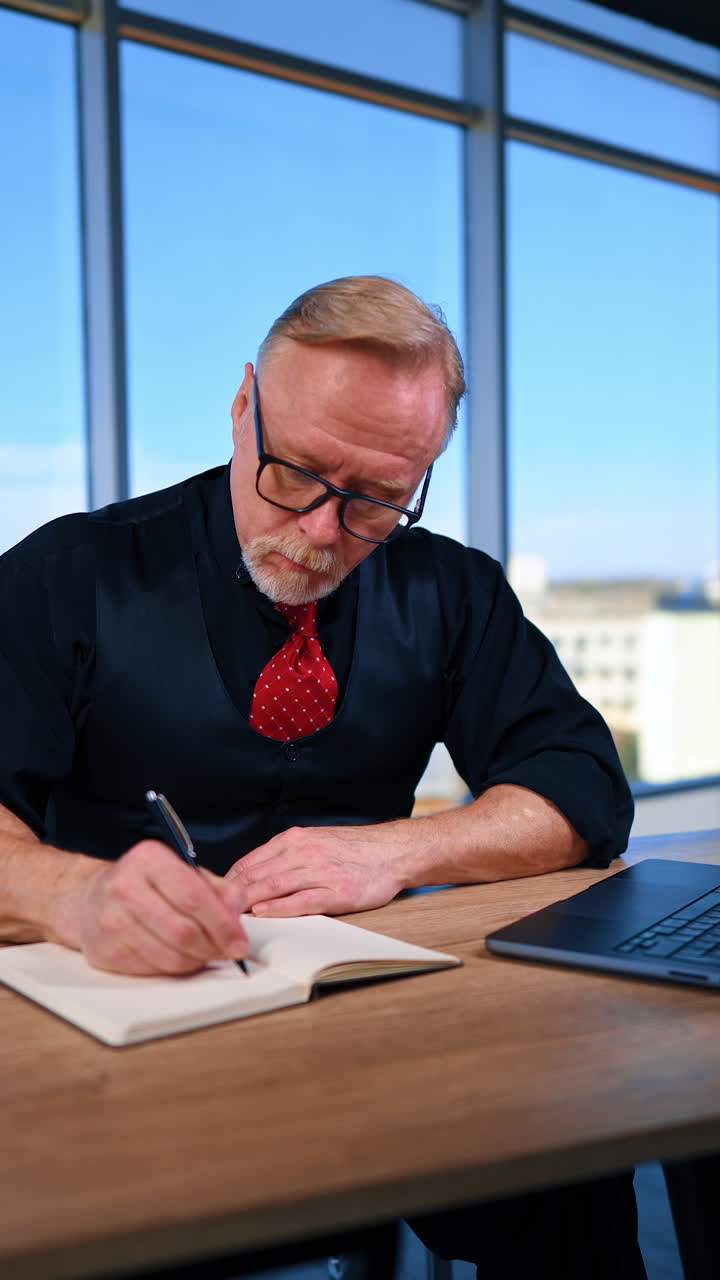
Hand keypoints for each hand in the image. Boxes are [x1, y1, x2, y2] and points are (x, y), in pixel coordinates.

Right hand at [58, 841, 249, 974]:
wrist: (92, 897)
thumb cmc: (145, 883)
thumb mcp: (182, 871)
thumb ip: (217, 889)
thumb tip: (236, 913)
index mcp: (148, 858)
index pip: (194, 896)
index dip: (223, 924)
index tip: (240, 942)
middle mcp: (124, 886)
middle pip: (183, 930)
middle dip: (213, 947)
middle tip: (227, 952)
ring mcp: (110, 920)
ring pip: (169, 956)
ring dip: (196, 960)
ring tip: (204, 953)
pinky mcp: (104, 950)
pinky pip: (152, 969)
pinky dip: (174, 968)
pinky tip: (179, 956)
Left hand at [226, 825, 407, 916]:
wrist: (393, 850)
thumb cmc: (355, 850)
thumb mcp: (315, 840)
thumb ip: (287, 855)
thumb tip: (254, 872)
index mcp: (296, 840)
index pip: (250, 861)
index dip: (228, 880)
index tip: (214, 895)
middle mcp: (304, 853)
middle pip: (257, 875)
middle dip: (232, 894)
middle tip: (212, 909)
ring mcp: (321, 872)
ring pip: (274, 886)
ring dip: (248, 901)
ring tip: (229, 914)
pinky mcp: (337, 892)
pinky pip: (302, 901)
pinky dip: (279, 908)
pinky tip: (264, 913)